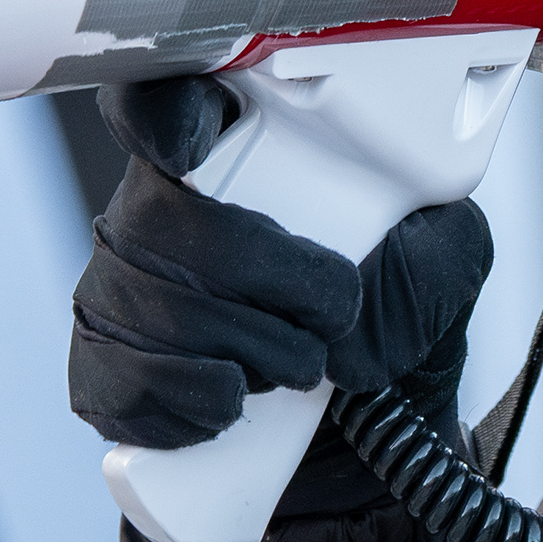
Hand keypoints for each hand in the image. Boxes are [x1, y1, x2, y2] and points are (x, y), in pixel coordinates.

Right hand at [66, 78, 494, 450]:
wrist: (354, 438)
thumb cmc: (383, 325)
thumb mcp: (440, 269)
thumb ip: (435, 243)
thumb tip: (382, 274)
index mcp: (231, 152)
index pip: (162, 103)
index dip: (162, 116)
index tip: (191, 148)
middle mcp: (155, 213)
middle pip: (164, 218)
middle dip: (264, 272)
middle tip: (332, 309)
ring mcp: (116, 291)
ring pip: (153, 305)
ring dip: (248, 347)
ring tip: (299, 363)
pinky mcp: (102, 370)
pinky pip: (125, 379)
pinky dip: (195, 399)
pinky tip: (234, 398)